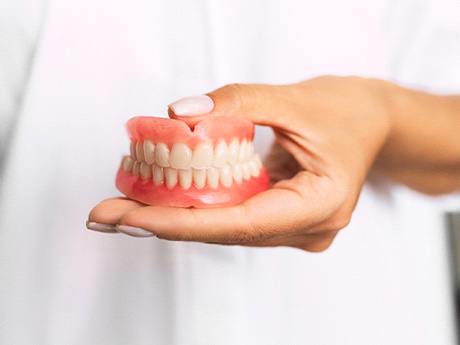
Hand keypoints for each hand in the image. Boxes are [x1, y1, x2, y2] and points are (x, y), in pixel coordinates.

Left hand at [88, 76, 459, 250]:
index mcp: (320, 206)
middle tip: (106, 214)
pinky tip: (160, 197)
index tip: (130, 218)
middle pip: (224, 231)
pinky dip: (196, 205)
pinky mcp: (280, 218)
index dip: (181, 222)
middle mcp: (306, 228)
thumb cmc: (347, 111)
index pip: (240, 224)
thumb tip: (178, 115)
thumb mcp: (295, 98)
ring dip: (174, 215)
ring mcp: (294, 228)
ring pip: (224, 227)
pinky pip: (232, 216)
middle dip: (163, 221)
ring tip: (122, 204)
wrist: (372, 122)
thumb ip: (237, 102)